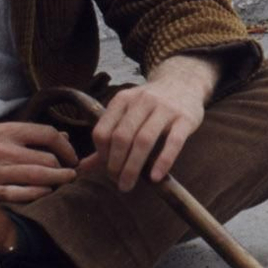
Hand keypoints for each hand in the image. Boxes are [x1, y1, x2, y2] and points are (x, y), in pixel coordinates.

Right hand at [0, 123, 79, 209]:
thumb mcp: (0, 136)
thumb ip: (31, 137)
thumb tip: (64, 137)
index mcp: (6, 132)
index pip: (47, 134)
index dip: (66, 147)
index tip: (73, 158)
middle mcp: (0, 150)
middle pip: (46, 159)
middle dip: (63, 169)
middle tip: (71, 175)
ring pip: (37, 177)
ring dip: (56, 182)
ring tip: (64, 183)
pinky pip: (20, 195)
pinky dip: (37, 195)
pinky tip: (44, 194)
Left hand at [87, 55, 217, 191]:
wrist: (185, 83)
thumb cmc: (151, 106)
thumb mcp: (127, 114)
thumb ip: (107, 140)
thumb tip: (82, 168)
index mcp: (123, 99)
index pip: (102, 131)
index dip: (101, 154)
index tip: (107, 169)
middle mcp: (142, 101)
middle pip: (121, 137)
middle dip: (116, 165)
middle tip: (118, 182)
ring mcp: (165, 108)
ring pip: (144, 140)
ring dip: (133, 167)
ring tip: (129, 184)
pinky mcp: (185, 118)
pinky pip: (173, 142)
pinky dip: (163, 161)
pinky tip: (155, 177)